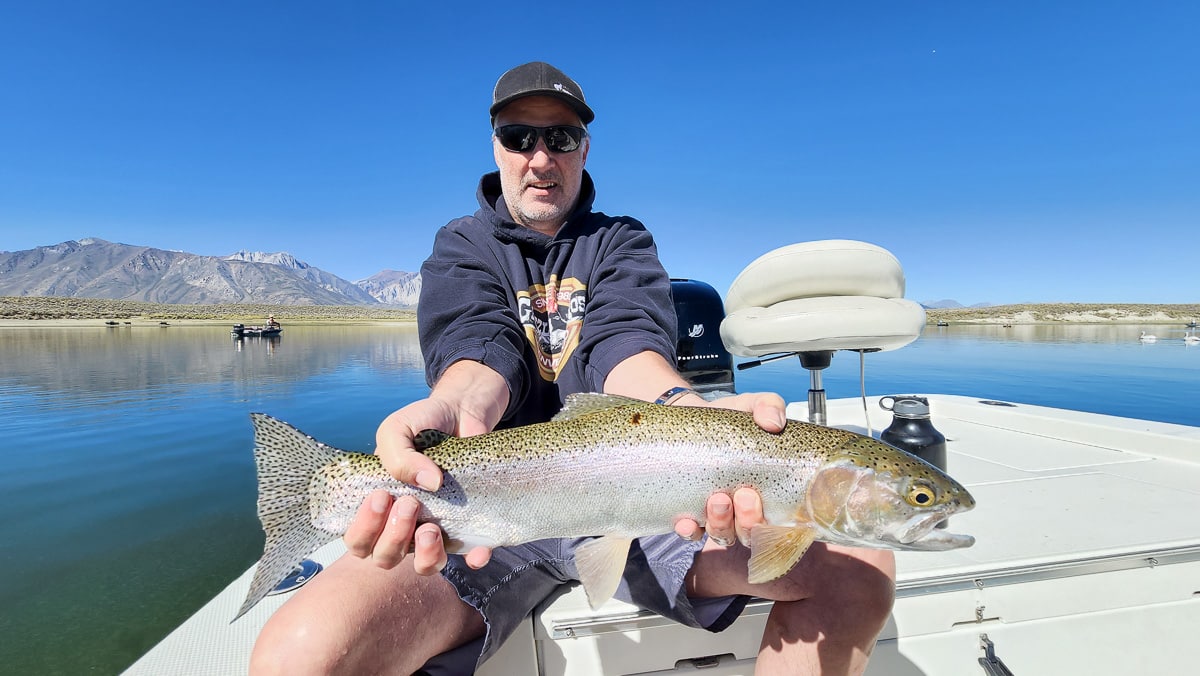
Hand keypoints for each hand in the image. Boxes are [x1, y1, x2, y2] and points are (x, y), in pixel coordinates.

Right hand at [342, 397, 493, 572]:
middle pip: (386, 558)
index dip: (364, 529)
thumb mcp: (398, 429)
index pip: (359, 540)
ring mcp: (435, 527)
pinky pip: (471, 555)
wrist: (463, 411)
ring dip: (424, 554)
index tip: (380, 497)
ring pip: (424, 565)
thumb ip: (399, 456)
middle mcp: (403, 524)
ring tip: (431, 528)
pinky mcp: (468, 526)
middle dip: (393, 537)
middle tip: (410, 503)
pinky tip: (479, 549)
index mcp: (378, 506)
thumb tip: (430, 484)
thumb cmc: (422, 424)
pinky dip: (474, 557)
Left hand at [673, 391, 783, 543]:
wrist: (690, 418)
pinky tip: (685, 521)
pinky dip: (689, 531)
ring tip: (717, 499)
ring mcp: (716, 514)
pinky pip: (691, 533)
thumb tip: (774, 422)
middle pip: (751, 531)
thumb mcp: (751, 406)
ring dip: (722, 523)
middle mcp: (743, 509)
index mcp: (766, 491)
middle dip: (749, 519)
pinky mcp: (690, 514)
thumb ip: (768, 406)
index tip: (759, 495)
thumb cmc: (729, 419)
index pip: (779, 520)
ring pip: (724, 534)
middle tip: (742, 494)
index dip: (775, 521)